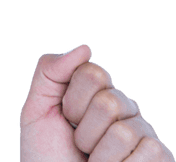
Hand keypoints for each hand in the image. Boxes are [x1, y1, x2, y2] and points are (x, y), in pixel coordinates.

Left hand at [20, 43, 172, 160]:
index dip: (72, 101)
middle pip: (109, 102)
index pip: (93, 73)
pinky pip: (149, 152)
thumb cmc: (46, 154)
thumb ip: (50, 72)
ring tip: (94, 161)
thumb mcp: (36, 110)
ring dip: (99, 155)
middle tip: (78, 144)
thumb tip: (85, 47)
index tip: (64, 118)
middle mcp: (125, 109)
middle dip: (84, 130)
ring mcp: (144, 133)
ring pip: (125, 132)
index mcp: (97, 92)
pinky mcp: (160, 157)